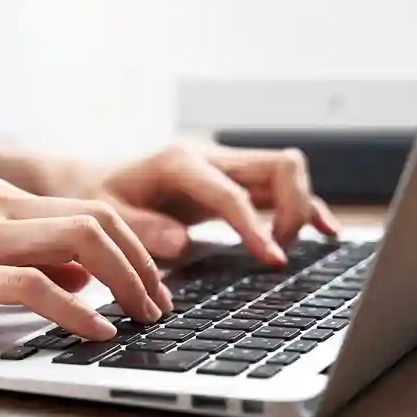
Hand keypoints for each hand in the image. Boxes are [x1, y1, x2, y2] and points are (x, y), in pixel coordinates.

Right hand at [0, 178, 172, 339]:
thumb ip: (24, 259)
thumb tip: (81, 278)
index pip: (89, 209)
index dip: (133, 247)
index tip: (152, 284)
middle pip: (96, 219)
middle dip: (141, 263)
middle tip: (159, 304)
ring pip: (76, 242)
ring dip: (123, 281)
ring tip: (143, 316)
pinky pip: (33, 285)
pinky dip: (75, 309)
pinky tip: (95, 330)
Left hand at [93, 142, 340, 262]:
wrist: (92, 176)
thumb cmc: (96, 194)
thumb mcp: (104, 213)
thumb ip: (140, 228)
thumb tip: (180, 244)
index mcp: (179, 162)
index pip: (232, 193)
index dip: (256, 227)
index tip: (273, 260)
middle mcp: (209, 156)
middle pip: (279, 166)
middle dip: (293, 209)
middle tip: (277, 254)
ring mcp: (224, 166)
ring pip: (286, 171)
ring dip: (301, 208)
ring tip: (290, 250)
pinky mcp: (232, 180)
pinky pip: (279, 187)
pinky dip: (303, 207)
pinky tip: (323, 230)